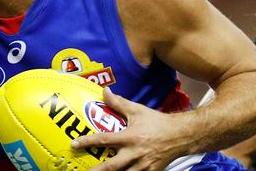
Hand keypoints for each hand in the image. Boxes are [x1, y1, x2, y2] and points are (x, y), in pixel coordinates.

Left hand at [71, 88, 187, 170]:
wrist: (181, 135)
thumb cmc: (157, 122)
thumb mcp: (138, 110)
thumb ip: (119, 103)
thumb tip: (105, 92)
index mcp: (130, 137)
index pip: (105, 139)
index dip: (88, 142)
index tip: (74, 144)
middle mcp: (135, 153)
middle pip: (112, 166)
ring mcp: (143, 166)